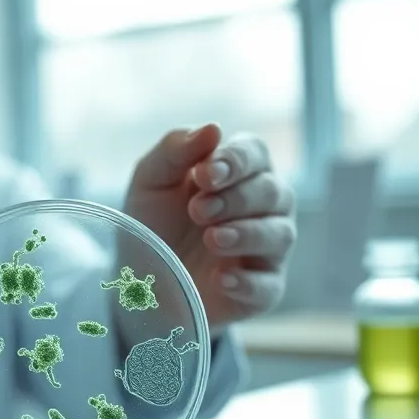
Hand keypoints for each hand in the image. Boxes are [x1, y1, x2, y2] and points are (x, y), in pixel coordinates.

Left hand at [122, 124, 295, 336]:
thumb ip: (176, 150)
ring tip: (211, 238)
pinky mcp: (261, 290)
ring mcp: (265, 250)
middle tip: (197, 211)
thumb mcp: (151, 180)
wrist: (137, 277)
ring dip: (246, 234)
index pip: (256, 154)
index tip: (205, 174)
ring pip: (280, 235)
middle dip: (236, 199)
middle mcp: (262, 208)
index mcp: (239, 173)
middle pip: (273, 192)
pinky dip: (247, 282)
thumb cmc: (152, 220)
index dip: (237, 161)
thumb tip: (214, 128)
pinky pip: (269, 285)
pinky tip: (221, 278)